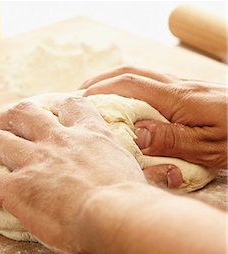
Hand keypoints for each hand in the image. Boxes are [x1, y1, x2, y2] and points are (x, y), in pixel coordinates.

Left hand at [0, 97, 145, 253]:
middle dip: (5, 119)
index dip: (57, 107)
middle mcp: (57, 141)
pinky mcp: (17, 187)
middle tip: (1, 131)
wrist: (120, 215)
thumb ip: (134, 168)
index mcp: (88, 135)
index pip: (70, 105)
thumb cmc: (134, 201)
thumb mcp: (136, 172)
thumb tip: (162, 177)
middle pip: (20, 112)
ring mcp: (34, 161)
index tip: (51, 114)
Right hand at [81, 66, 226, 186]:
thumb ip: (171, 139)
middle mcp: (177, 87)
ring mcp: (184, 87)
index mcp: (177, 99)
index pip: (129, 85)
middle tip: (78, 95)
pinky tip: (126, 102)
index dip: (99, 90)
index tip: (78, 101)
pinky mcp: (190, 92)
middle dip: (100, 81)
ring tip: (95, 96)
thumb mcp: (209, 148)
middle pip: (130, 72)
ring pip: (140, 75)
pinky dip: (130, 87)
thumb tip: (136, 132)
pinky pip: (152, 83)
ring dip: (113, 81)